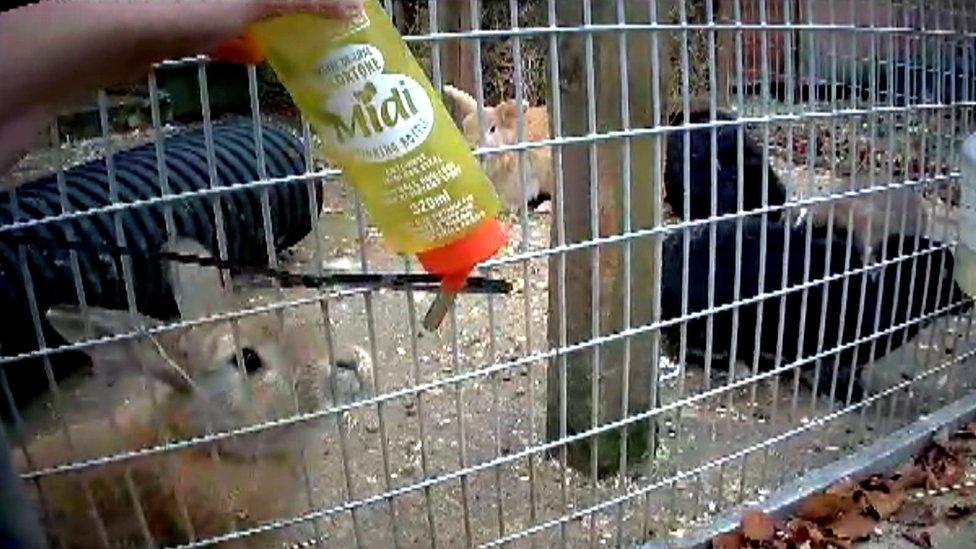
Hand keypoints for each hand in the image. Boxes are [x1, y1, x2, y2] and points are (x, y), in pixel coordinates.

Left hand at [0, 0, 363, 174]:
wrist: (95, 37)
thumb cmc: (178, 4)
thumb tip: (350, 5)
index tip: (326, 9)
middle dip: (279, 6)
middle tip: (309, 23)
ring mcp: (173, 0)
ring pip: (224, 6)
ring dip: (257, 21)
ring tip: (288, 42)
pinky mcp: (154, 17)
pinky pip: (203, 22)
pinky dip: (227, 37)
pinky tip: (248, 56)